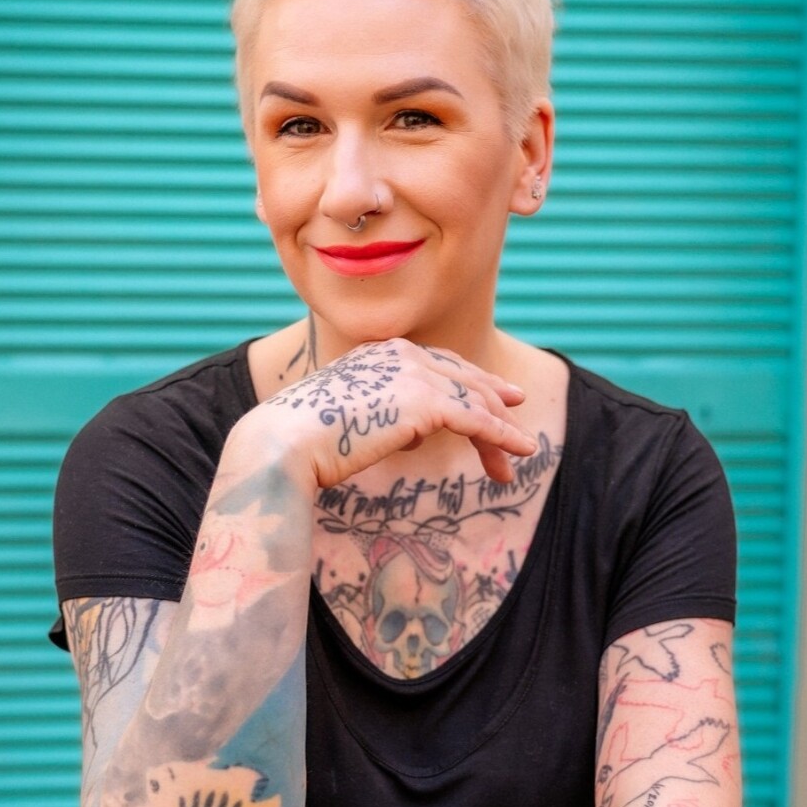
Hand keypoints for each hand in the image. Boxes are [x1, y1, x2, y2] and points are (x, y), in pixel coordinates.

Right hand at [250, 338, 536, 488]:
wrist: (285, 443)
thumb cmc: (304, 439)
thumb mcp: (350, 417)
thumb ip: (385, 415)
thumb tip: (413, 432)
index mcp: (380, 353)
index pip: (437, 363)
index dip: (468, 378)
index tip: (491, 392)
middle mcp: (400, 355)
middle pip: (462, 378)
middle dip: (492, 399)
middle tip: (517, 410)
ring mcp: (414, 375)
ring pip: (474, 401)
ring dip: (501, 430)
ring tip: (520, 453)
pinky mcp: (425, 403)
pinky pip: (476, 421)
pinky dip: (503, 436)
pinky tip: (521, 451)